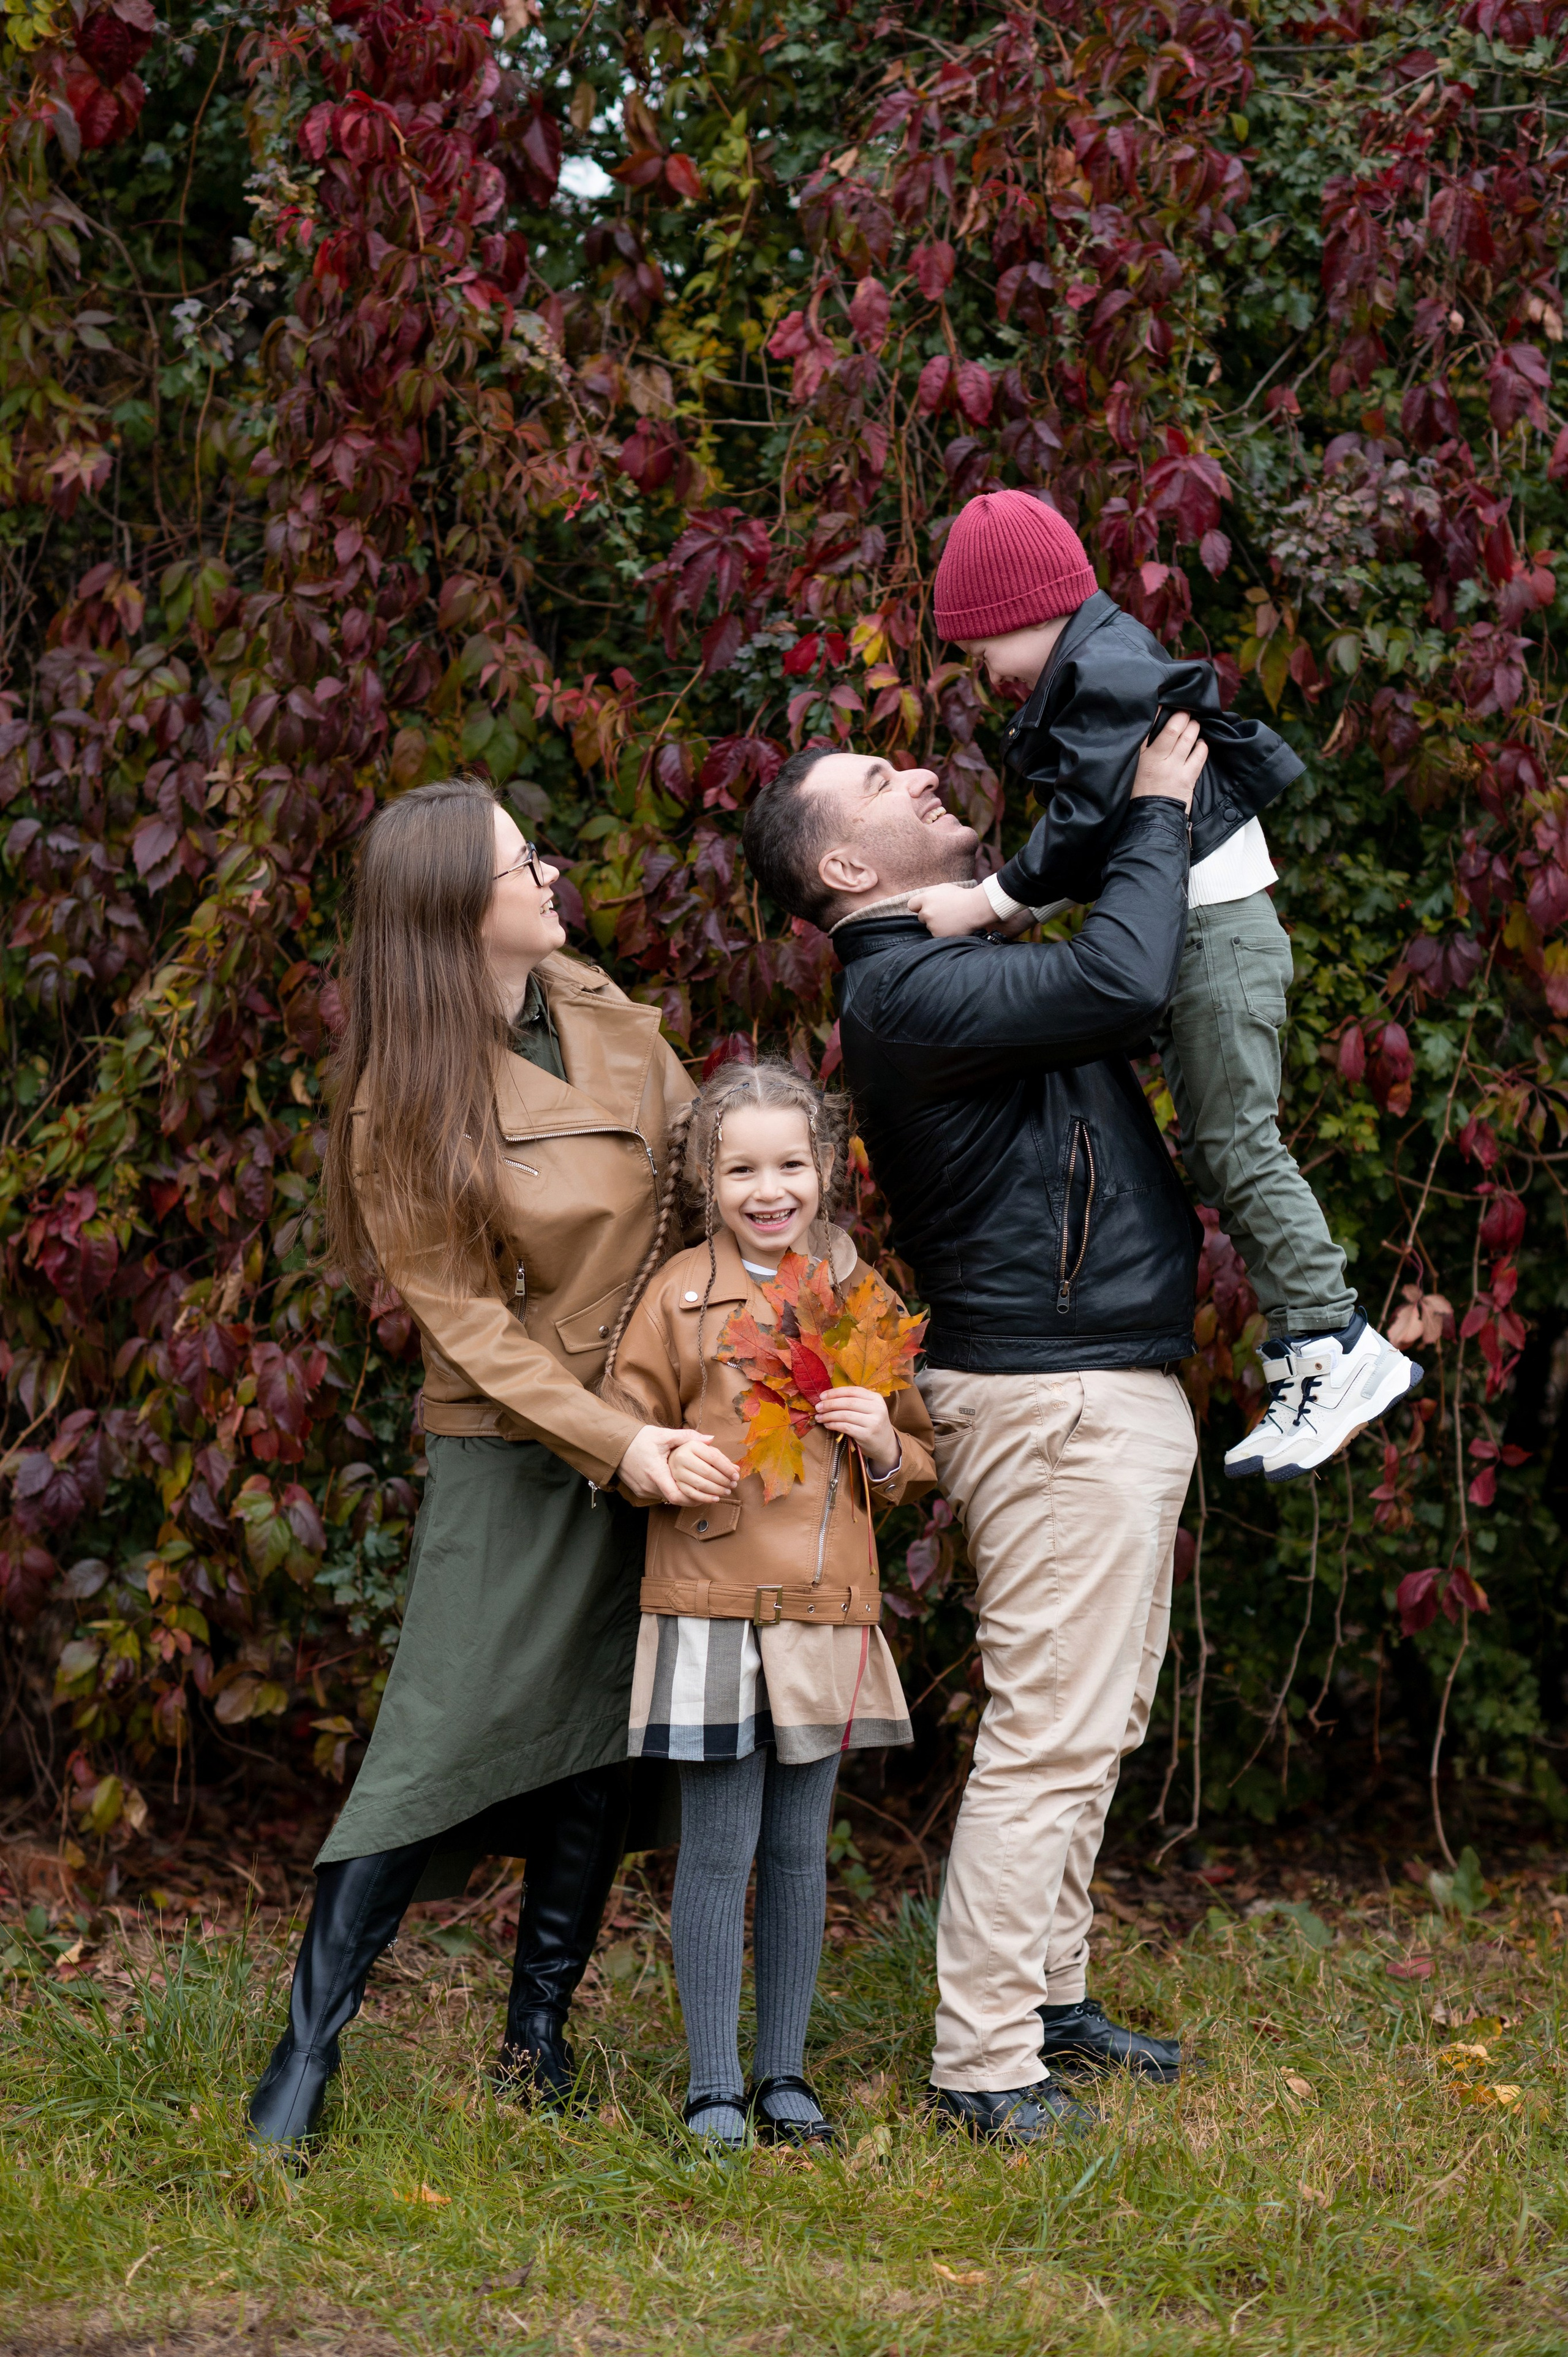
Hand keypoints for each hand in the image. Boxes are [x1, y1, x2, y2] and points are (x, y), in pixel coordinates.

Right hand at [617, 1425, 737, 1505]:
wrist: (614, 1444)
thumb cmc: (639, 1439)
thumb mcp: (663, 1435)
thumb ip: (687, 1437)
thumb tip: (710, 1439)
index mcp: (656, 1472)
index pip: (677, 1495)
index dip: (695, 1498)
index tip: (710, 1496)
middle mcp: (648, 1485)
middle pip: (675, 1498)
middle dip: (694, 1496)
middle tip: (713, 1494)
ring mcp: (643, 1490)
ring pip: (667, 1497)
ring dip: (682, 1494)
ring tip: (701, 1490)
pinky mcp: (639, 1491)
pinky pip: (658, 1494)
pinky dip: (671, 1491)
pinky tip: (681, 1485)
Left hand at [813, 1384, 898, 1478]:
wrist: (885, 1445)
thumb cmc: (872, 1424)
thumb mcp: (869, 1409)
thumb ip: (855, 1401)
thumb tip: (828, 1397)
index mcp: (876, 1398)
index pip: (853, 1391)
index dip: (836, 1392)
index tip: (822, 1396)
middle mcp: (877, 1409)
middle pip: (848, 1402)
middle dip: (830, 1404)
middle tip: (818, 1407)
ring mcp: (873, 1422)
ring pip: (845, 1415)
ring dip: (829, 1415)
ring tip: (819, 1417)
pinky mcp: (867, 1435)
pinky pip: (845, 1427)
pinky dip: (833, 1425)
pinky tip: (827, 1425)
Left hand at [906, 880, 994, 937]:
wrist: (975, 908)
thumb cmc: (961, 896)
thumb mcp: (944, 887)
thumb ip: (930, 892)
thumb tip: (921, 898)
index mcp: (926, 898)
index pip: (911, 905)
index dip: (918, 907)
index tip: (925, 908)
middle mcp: (926, 912)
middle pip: (921, 917)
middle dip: (929, 916)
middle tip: (944, 913)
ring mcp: (932, 925)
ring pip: (929, 926)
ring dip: (937, 924)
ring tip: (951, 919)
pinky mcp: (938, 935)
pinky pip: (936, 934)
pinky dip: (943, 932)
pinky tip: (952, 926)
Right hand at [1130, 710, 1205, 810]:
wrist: (1150, 818)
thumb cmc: (1140, 795)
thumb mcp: (1133, 770)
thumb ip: (1142, 752)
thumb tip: (1153, 733)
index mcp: (1141, 756)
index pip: (1148, 728)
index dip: (1157, 712)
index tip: (1164, 703)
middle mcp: (1157, 759)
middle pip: (1173, 730)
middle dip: (1183, 717)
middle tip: (1187, 711)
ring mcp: (1173, 768)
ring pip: (1188, 739)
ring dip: (1194, 728)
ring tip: (1195, 724)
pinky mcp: (1187, 777)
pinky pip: (1199, 756)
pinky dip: (1202, 747)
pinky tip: (1202, 744)